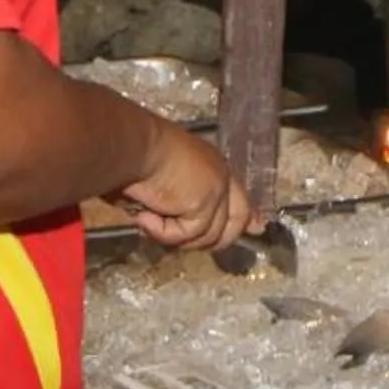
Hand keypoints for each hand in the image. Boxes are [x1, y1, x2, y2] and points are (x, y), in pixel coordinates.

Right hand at [120, 127, 259, 252]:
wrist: (132, 147)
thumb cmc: (133, 159)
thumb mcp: (158, 184)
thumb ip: (175, 205)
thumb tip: (172, 221)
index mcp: (211, 165)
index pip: (239, 196)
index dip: (247, 216)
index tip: (255, 228)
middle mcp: (220, 175)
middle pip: (237, 219)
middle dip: (218, 239)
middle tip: (182, 241)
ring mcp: (217, 189)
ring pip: (208, 235)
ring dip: (174, 236)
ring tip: (148, 219)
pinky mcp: (207, 203)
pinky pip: (188, 234)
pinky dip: (163, 232)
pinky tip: (145, 216)